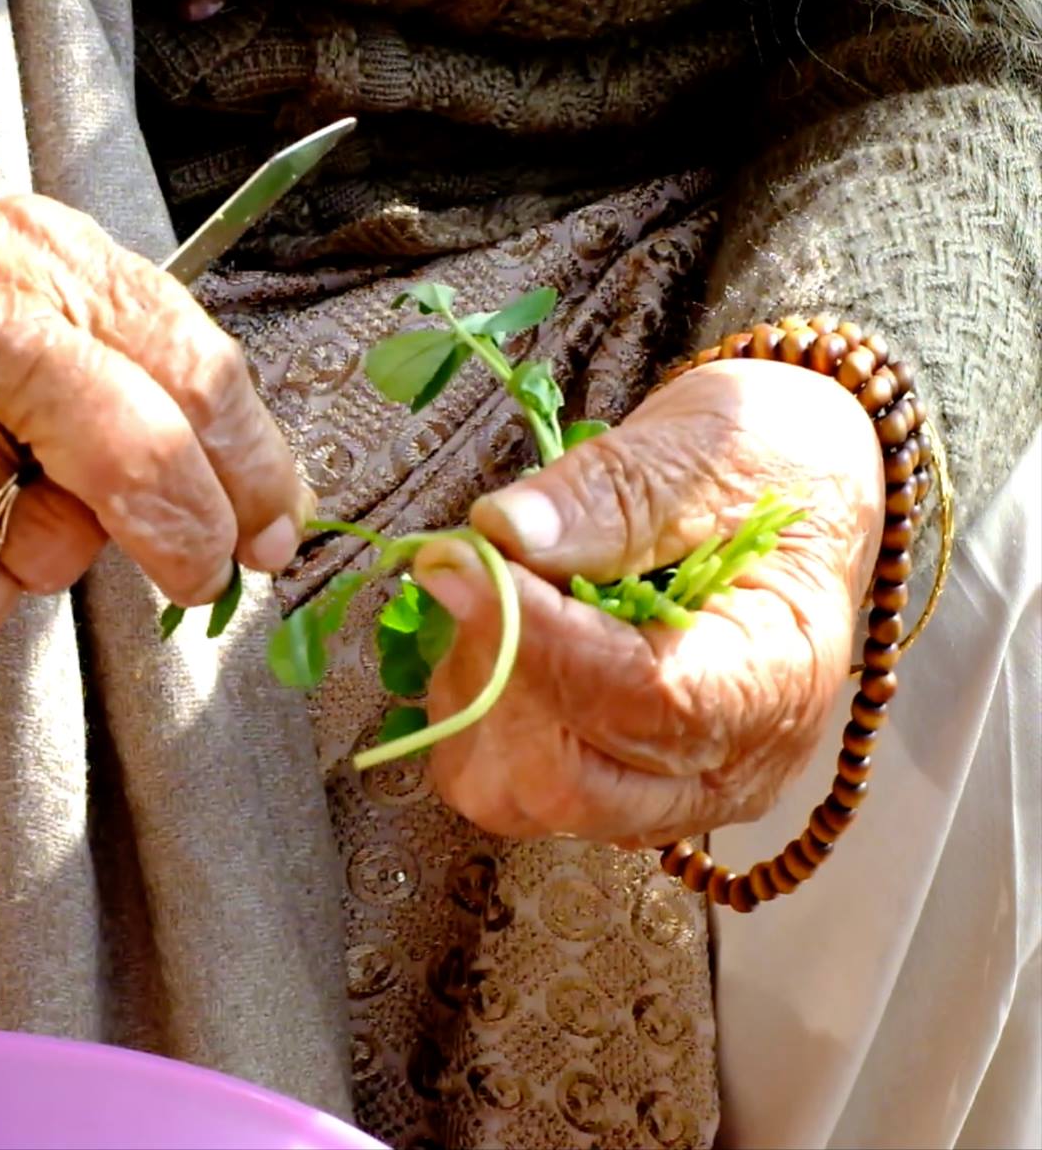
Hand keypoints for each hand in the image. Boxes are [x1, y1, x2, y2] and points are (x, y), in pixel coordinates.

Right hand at [0, 196, 310, 645]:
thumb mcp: (34, 308)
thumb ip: (145, 378)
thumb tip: (263, 507)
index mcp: (33, 252)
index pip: (193, 365)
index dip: (254, 467)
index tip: (273, 529)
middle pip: (143, 451)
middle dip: (193, 535)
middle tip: (200, 573)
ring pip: (55, 546)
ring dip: (44, 551)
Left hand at [409, 359, 884, 845]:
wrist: (783, 494)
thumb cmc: (761, 463)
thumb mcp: (702, 448)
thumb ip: (611, 494)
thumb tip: (505, 532)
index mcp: (777, 677)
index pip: (643, 697)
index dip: (534, 637)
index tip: (460, 563)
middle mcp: (728, 767)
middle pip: (568, 782)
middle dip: (496, 673)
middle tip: (481, 571)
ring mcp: (667, 794)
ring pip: (517, 795)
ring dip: (477, 694)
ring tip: (505, 600)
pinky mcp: (608, 791)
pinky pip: (503, 785)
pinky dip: (474, 715)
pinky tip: (502, 640)